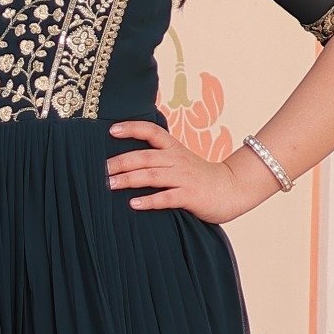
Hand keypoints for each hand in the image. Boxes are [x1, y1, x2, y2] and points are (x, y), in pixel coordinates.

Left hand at [105, 118, 279, 223]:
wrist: (234, 188)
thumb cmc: (202, 177)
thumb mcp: (181, 161)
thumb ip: (159, 159)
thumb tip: (127, 162)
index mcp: (174, 149)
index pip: (152, 131)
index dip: (132, 128)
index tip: (111, 130)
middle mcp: (177, 160)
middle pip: (144, 156)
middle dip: (120, 162)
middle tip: (100, 170)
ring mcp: (184, 178)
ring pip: (151, 176)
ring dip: (128, 180)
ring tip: (109, 185)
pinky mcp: (190, 196)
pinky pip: (166, 197)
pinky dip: (149, 201)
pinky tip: (134, 204)